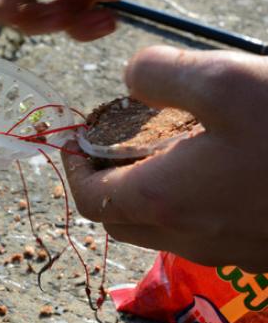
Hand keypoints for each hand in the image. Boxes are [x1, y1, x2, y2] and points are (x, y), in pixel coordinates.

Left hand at [62, 46, 267, 272]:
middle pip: (119, 216)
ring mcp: (224, 249)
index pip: (88, 198)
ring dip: (147, 186)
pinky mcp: (258, 249)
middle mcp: (186, 236)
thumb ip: (159, 74)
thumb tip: (130, 78)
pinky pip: (201, 228)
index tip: (76, 137)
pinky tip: (218, 162)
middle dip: (105, 177)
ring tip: (168, 142)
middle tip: (117, 138)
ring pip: (159, 224)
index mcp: (161, 201)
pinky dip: (187, 198)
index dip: (73, 166)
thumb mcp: (223, 81)